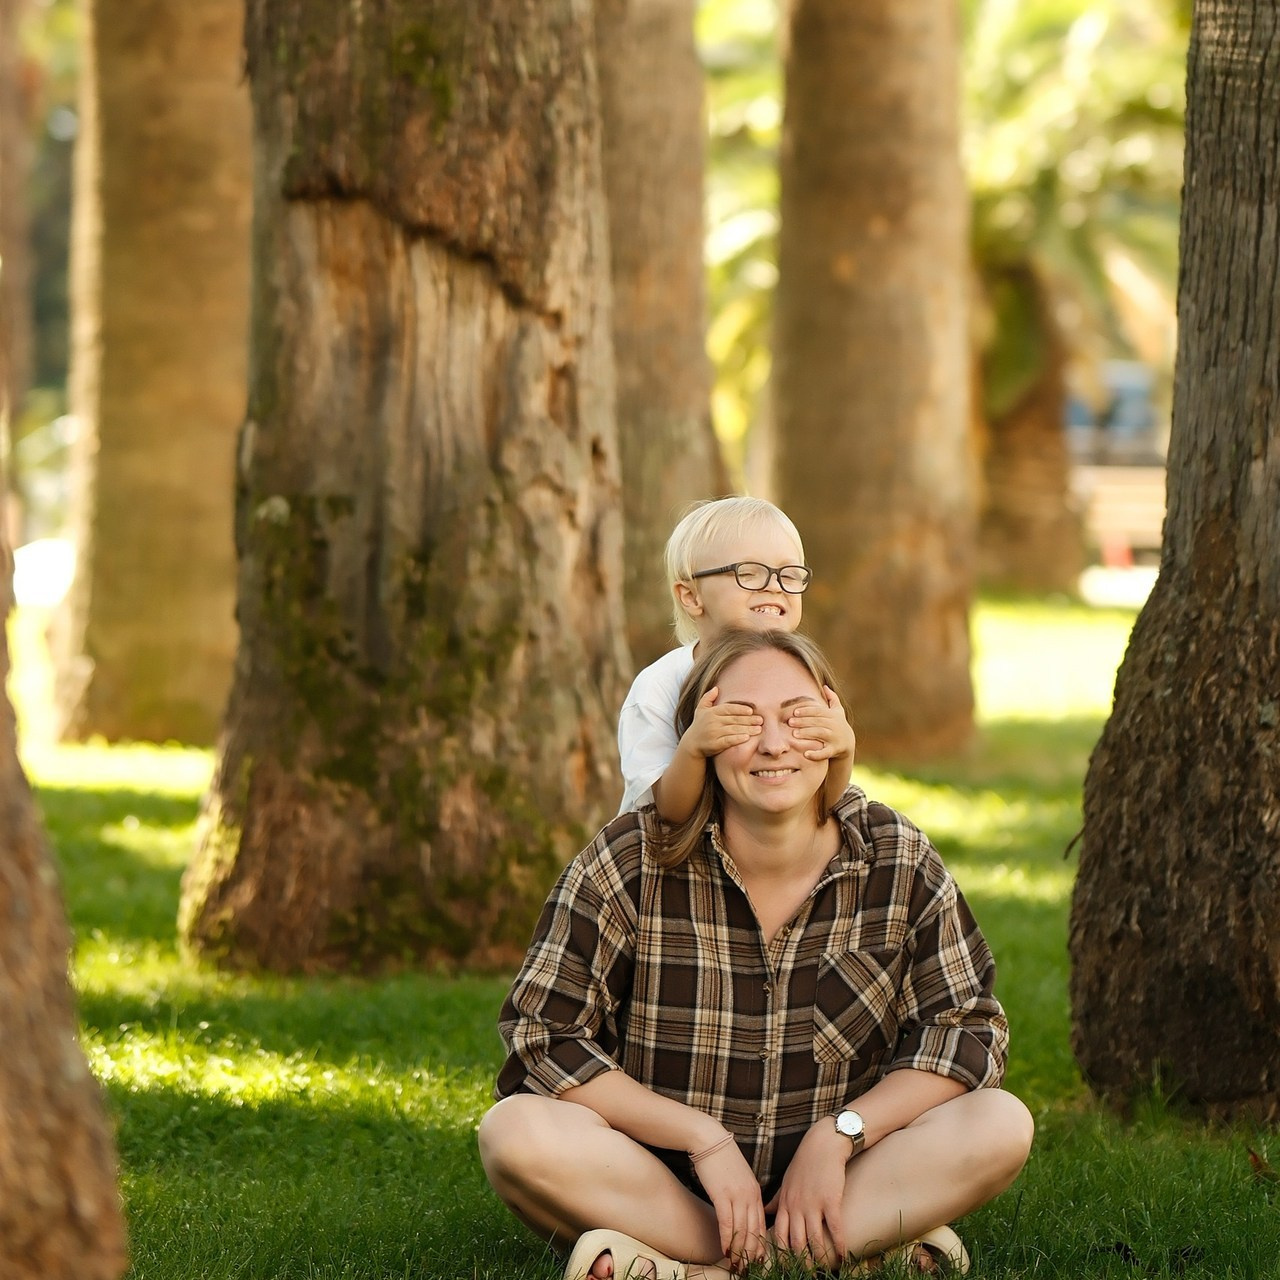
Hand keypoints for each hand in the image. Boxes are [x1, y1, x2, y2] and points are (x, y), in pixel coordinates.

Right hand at [681, 688, 762, 759]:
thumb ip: (707, 698)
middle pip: (734, 719)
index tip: (751, 710)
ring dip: (747, 729)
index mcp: (711, 712)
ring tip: (759, 729)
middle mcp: (713, 721)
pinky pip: (728, 740)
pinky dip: (738, 739)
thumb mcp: (700, 710)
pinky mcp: (715, 744)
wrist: (691, 744)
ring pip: (733, 729)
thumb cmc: (699, 726)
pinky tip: (747, 738)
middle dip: (749, 720)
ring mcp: (714, 733)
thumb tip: (716, 688)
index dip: (740, 709)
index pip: (728, 708)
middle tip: (760, 720)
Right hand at [692, 1134, 768, 1271]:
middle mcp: (750, 1195)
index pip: (762, 1225)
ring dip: (739, 1251)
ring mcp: (737, 1195)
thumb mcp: (740, 1176)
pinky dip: (727, 1239)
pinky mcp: (722, 1194)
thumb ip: (745, 1194)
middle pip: (754, 1231)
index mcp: (756, 1191)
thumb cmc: (721, 1157)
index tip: (757, 1261)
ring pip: (742, 1231)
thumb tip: (745, 1212)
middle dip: (751, 1254)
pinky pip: (727, 1223)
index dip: (760, 1246)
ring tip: (736, 1265)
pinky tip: (725, 1250)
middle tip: (746, 1269)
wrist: (709, 1139)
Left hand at [766, 1119, 850, 1267]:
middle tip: (806, 1275)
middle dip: (801, 1262)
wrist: (823, 1144)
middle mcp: (796, 1206)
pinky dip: (839, 1244)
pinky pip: (835, 1227)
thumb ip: (777, 1199)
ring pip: (814, 1239)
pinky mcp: (830, 1199)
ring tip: (825, 1269)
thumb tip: (767, 1211)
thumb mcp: (786, 1180)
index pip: (778, 1236)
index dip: (782, 1255)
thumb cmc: (805, 1162)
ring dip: (821, 1258)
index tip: (786, 1267)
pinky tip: (844, 1255)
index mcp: (785, 1203)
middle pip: (796, 1243)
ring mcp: (813, 1203)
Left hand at [789, 686, 855, 763]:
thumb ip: (832, 699)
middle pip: (818, 721)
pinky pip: (825, 752)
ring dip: (807, 733)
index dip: (807, 710)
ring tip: (794, 734)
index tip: (795, 712)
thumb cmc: (838, 724)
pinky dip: (816, 754)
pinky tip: (805, 754)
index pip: (818, 711)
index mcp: (832, 715)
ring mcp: (835, 738)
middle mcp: (834, 725)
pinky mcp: (835, 750)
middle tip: (789, 722)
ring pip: (820, 734)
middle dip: (803, 721)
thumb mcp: (837, 711)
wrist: (848, 743)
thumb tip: (825, 686)